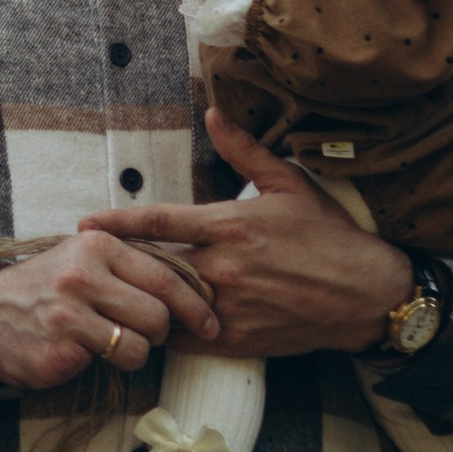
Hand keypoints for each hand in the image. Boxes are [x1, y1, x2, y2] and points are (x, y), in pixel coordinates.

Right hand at [0, 228, 218, 388]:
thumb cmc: (48, 287)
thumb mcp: (84, 257)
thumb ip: (130, 262)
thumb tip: (195, 284)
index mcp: (96, 245)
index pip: (164, 274)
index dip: (195, 302)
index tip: (210, 321)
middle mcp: (83, 274)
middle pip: (159, 313)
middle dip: (163, 331)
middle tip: (150, 334)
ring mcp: (70, 313)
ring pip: (142, 344)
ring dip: (139, 351)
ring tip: (116, 343)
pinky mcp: (62, 348)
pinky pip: (115, 363)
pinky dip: (112, 364)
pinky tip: (90, 352)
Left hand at [87, 112, 414, 359]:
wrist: (367, 294)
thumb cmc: (329, 234)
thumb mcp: (289, 182)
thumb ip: (243, 150)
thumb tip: (213, 113)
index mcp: (231, 225)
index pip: (159, 222)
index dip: (117, 223)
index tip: (85, 225)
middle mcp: (224, 267)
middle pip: (153, 266)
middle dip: (120, 265)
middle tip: (87, 264)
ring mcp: (229, 307)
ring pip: (166, 305)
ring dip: (140, 299)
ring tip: (110, 296)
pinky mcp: (238, 339)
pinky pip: (187, 338)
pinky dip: (165, 332)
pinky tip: (147, 327)